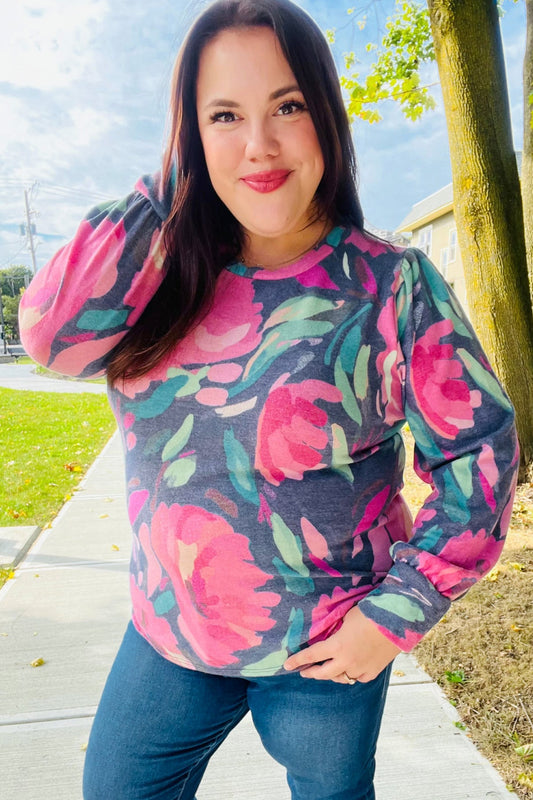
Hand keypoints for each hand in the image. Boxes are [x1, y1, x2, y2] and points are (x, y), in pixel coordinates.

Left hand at [283, 605, 401, 683]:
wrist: (397, 620)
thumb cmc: (370, 613)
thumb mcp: (346, 618)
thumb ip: (336, 630)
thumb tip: (330, 634)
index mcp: (337, 646)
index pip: (311, 655)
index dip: (298, 660)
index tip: (287, 665)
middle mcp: (346, 661)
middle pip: (323, 673)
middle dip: (311, 672)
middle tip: (303, 671)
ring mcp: (360, 669)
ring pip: (341, 678)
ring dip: (332, 674)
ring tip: (326, 671)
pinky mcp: (373, 672)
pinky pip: (357, 678)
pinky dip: (351, 674)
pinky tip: (349, 670)